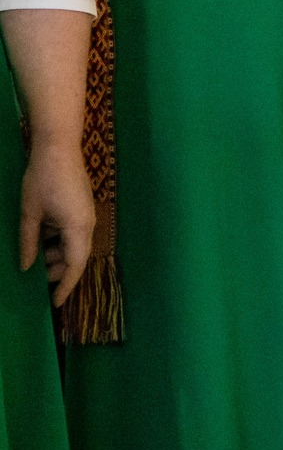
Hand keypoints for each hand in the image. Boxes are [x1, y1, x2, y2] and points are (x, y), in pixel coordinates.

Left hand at [18, 141, 94, 306]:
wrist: (59, 147)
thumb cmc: (43, 179)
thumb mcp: (30, 213)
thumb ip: (30, 242)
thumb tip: (27, 266)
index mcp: (78, 228)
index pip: (75, 265)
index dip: (66, 285)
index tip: (57, 303)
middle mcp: (87, 224)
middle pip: (76, 256)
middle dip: (57, 271)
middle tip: (36, 282)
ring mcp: (86, 215)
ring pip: (73, 245)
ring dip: (56, 255)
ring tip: (34, 260)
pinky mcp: (81, 208)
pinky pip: (72, 232)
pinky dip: (58, 241)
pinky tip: (41, 240)